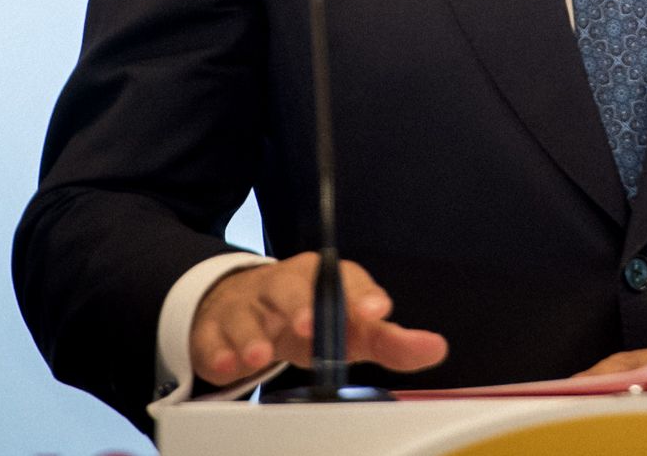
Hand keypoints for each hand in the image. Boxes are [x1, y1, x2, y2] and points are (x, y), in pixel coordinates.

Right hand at [189, 254, 448, 387]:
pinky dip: (217, 352)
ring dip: (252, 334)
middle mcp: (284, 286)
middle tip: (309, 326)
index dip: (362, 296)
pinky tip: (225, 366)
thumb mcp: (350, 329)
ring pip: (246, 312)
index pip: (345, 281)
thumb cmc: (307, 317)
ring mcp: (246, 305)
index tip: (377, 313)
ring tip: (259, 356)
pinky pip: (211, 337)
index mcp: (322, 280)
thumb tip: (434, 348)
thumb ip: (390, 341)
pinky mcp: (214, 329)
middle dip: (299, 305)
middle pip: (290, 287)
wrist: (243, 306)